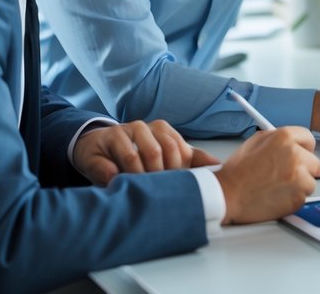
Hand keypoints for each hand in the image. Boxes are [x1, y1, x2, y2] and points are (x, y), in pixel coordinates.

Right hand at [73, 119, 219, 186]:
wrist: (100, 148)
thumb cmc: (138, 155)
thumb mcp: (165, 156)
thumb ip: (192, 160)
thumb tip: (219, 165)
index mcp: (162, 129)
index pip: (178, 149)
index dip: (178, 171)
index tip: (176, 188)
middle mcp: (144, 127)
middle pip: (157, 152)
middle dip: (158, 176)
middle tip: (156, 193)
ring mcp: (122, 131)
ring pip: (134, 156)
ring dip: (137, 178)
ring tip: (138, 190)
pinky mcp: (104, 141)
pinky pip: (110, 162)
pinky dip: (114, 176)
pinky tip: (117, 184)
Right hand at [215, 126, 319, 223]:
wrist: (227, 195)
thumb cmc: (238, 171)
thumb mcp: (256, 141)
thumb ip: (280, 139)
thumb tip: (301, 146)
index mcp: (284, 138)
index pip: (309, 138)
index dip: (304, 147)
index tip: (303, 154)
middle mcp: (295, 156)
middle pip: (314, 162)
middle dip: (303, 167)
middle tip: (284, 174)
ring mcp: (298, 178)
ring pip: (310, 181)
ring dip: (299, 184)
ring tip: (277, 185)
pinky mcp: (298, 198)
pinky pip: (303, 197)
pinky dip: (294, 198)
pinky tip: (277, 195)